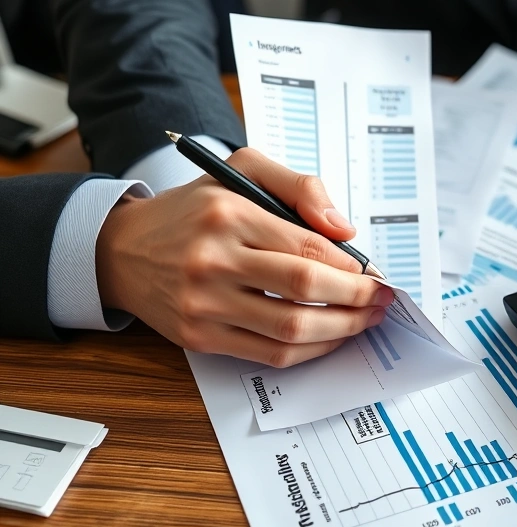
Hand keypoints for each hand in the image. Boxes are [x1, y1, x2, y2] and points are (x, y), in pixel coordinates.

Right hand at [96, 148, 393, 367]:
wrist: (122, 250)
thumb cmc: (194, 211)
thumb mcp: (241, 171)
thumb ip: (298, 186)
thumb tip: (344, 229)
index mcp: (228, 213)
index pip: (307, 246)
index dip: (352, 266)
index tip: (375, 273)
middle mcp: (213, 259)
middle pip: (305, 287)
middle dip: (357, 298)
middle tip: (382, 300)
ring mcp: (204, 303)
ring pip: (291, 328)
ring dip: (341, 329)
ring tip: (365, 321)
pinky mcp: (199, 336)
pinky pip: (268, 353)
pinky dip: (309, 350)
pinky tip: (330, 337)